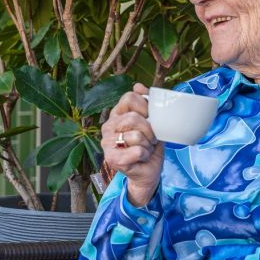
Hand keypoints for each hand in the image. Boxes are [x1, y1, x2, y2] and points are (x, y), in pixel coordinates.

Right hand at [100, 83, 163, 206]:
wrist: (147, 173)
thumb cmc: (149, 147)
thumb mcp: (152, 123)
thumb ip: (146, 104)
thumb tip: (138, 85)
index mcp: (116, 114)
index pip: (129, 98)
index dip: (145, 107)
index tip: (151, 118)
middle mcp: (108, 127)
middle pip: (133, 117)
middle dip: (150, 130)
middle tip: (151, 139)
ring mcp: (107, 143)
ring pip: (136, 136)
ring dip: (148, 145)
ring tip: (145, 148)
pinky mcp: (112, 158)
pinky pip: (137, 151)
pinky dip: (145, 155)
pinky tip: (141, 158)